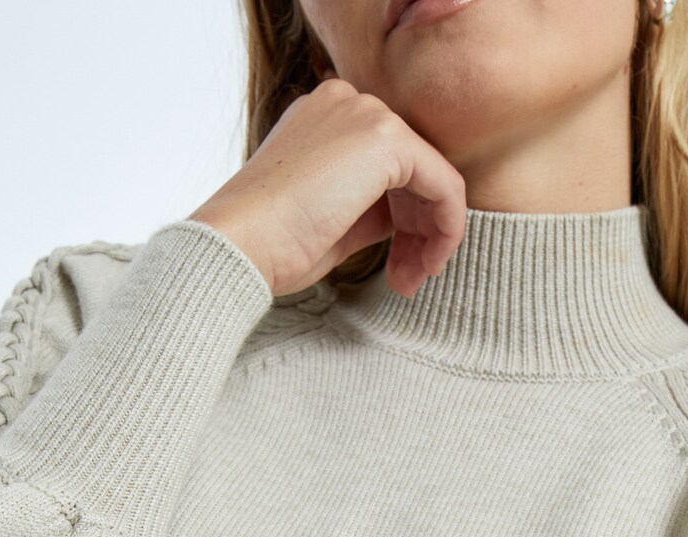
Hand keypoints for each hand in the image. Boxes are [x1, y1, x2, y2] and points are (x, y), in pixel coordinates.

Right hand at [186, 77, 466, 299]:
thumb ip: (371, 205)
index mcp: (326, 117)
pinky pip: (443, 183)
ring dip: (434, 235)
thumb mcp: (331, 217)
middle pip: (414, 168)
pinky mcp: (385, 139)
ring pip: (433, 175)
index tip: (399, 267)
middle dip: (419, 230)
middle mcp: (348, 103)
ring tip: (413, 281)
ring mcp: (366, 115)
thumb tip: (410, 218)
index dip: (404, 219)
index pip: (388, 164)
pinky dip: (447, 227)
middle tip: (409, 280)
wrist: (240, 244)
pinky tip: (428, 263)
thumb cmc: (272, 243)